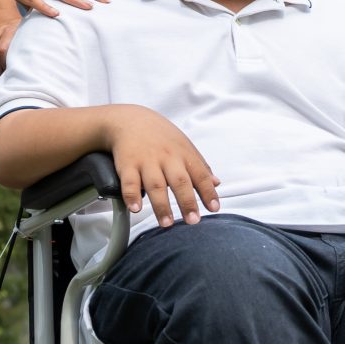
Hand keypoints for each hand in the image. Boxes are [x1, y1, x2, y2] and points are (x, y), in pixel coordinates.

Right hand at [106, 106, 221, 226]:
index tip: (213, 208)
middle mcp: (167, 158)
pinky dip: (132, 196)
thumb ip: (200, 166)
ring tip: (166, 223)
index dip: (208, 192)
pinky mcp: (127, 164)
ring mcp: (147, 161)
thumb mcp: (184, 146)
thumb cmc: (160, 136)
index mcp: (183, 154)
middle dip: (187, 202)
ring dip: (161, 205)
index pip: (200, 174)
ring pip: (155, 185)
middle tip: (193, 220)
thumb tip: (216, 184)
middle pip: (179, 181)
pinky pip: (129, 182)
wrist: (129, 120)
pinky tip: (135, 208)